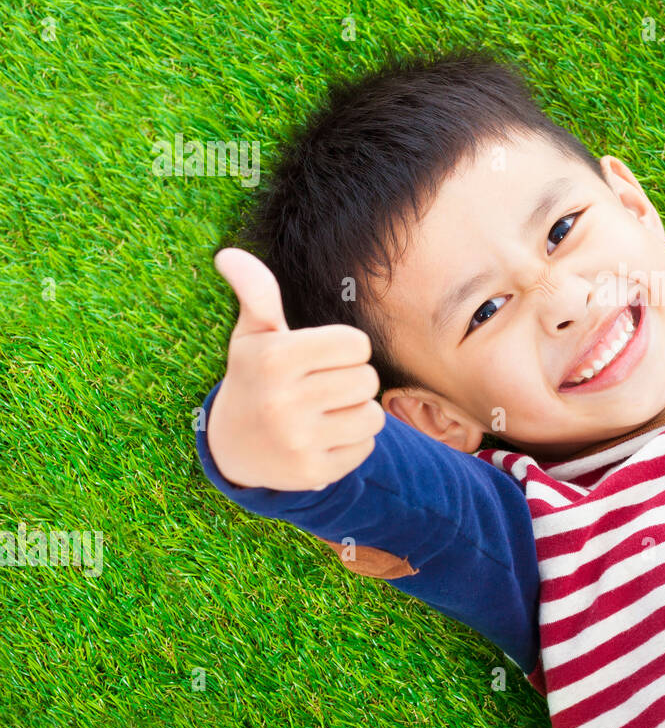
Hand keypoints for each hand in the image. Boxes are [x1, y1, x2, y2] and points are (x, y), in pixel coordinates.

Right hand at [206, 248, 385, 490]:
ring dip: (356, 412)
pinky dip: (351, 443)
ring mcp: (298, 442)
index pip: (357, 344)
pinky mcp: (313, 474)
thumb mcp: (253, 335)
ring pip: (372, 415)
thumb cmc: (256, 378)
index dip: (346, 348)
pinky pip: (366, 447)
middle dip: (351, 380)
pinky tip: (321, 439)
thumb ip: (256, 293)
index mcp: (273, 360)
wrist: (233, 448)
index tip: (320, 357)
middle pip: (368, 379)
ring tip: (323, 413)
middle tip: (319, 387)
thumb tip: (229, 253)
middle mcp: (282, 402)